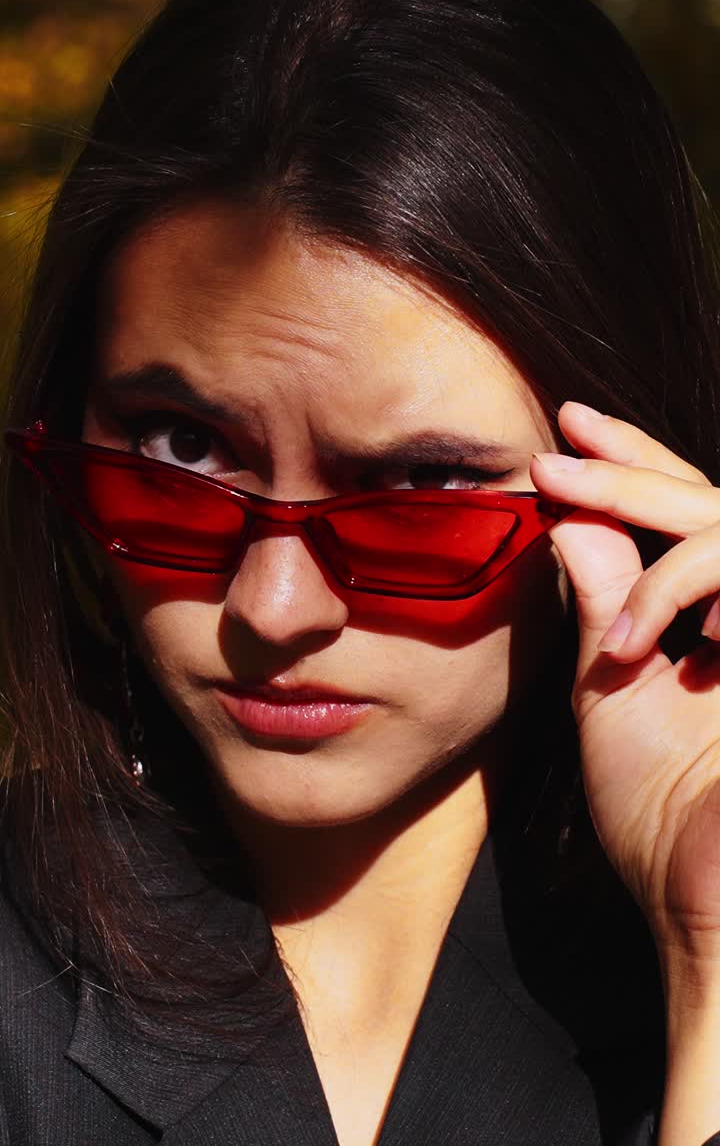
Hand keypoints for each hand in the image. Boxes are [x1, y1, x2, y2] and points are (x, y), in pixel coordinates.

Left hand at [530, 401, 719, 968]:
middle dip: (639, 470)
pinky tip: (667, 640)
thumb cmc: (662, 821)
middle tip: (564, 446)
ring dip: (675, 556)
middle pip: (719, 506)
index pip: (691, 514)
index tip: (564, 434)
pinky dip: (699, 592)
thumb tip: (573, 523)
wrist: (709, 915)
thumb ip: (603, 609)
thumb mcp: (612, 697)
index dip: (634, 465)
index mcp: (719, 621)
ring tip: (618, 620)